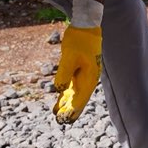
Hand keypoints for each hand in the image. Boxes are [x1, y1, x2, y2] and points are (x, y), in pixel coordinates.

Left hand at [51, 5, 102, 123]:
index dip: (73, 109)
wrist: (85, 25)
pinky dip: (64, 95)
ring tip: (57, 115)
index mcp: (90, 76)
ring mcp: (83, 75)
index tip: (65, 119)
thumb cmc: (79, 40)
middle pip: (79, 99)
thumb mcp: (69, 56)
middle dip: (70, 110)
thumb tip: (59, 89)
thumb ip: (64, 73)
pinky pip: (71, 87)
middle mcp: (88, 78)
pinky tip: (58, 102)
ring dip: (67, 104)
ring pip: (74, 94)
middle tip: (60, 121)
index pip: (81, 98)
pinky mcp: (77, 70)